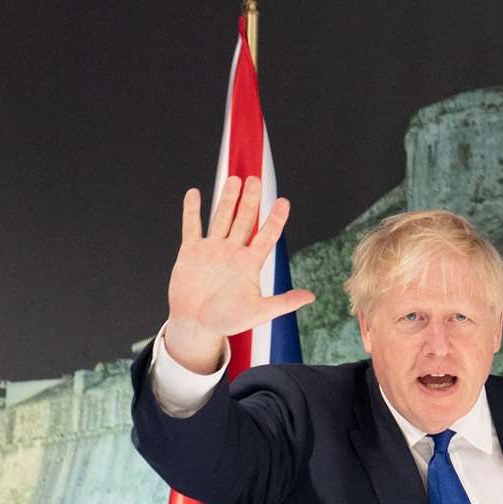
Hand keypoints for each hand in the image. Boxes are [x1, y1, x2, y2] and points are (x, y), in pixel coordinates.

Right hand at [164, 175, 310, 372]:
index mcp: (250, 263)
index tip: (283, 201)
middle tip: (255, 179)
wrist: (197, 324)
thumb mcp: (260, 312)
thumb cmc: (228, 320)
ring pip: (221, 218)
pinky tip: (195, 193)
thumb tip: (311, 297)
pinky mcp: (191, 252)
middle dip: (250, 200)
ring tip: (234, 179)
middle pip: (244, 220)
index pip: (266, 235)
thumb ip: (284, 302)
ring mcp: (212, 249)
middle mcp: (233, 252)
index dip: (275, 219)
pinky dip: (192, 210)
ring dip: (227, 199)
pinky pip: (192, 226)